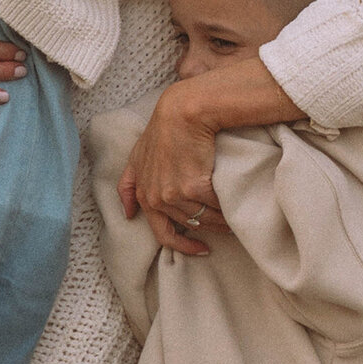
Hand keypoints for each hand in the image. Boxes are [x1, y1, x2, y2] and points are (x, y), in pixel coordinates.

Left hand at [117, 80, 227, 256]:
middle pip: (190, 225)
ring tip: (232, 216)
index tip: (200, 249)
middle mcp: (157, 198)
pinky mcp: (194, 187)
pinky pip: (216, 206)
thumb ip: (129, 185)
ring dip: (221, 221)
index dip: (182, 245)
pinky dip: (227, 207)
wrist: (182, 113)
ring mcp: (175, 194)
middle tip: (224, 228)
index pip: (162, 234)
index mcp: (144, 195)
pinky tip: (234, 205)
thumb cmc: (161, 132)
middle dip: (209, 229)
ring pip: (205, 218)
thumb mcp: (136, 157)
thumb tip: (128, 214)